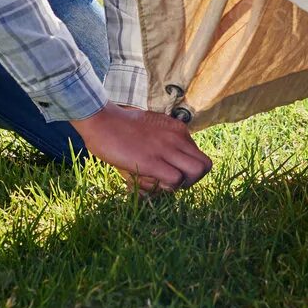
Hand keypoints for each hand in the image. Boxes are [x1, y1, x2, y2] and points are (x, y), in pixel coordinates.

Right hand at [71, 103, 211, 192]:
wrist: (102, 121)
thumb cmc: (123, 127)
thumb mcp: (153, 128)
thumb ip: (166, 141)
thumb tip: (170, 162)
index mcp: (178, 129)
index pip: (201, 156)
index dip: (191, 170)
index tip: (175, 171)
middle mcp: (177, 137)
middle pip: (206, 166)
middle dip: (194, 180)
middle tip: (175, 182)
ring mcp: (166, 149)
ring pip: (197, 172)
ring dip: (184, 184)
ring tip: (164, 183)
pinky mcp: (152, 161)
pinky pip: (176, 180)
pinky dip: (168, 186)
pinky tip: (153, 182)